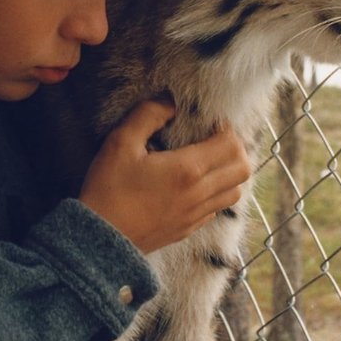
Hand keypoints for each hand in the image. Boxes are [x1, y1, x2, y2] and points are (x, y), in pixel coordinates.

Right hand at [78, 100, 249, 254]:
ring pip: (234, 192)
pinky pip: (215, 210)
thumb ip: (148, 115)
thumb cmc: (108, 189)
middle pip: (242, 169)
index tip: (210, 122)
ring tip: (208, 162)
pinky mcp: (187, 230)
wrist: (98, 238)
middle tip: (214, 139)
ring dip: (229, 173)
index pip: (231, 145)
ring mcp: (195, 216)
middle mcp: (199, 194)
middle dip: (235, 149)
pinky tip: (193, 186)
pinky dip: (215, 194)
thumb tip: (169, 101)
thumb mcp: (121, 142)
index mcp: (187, 169)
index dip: (226, 128)